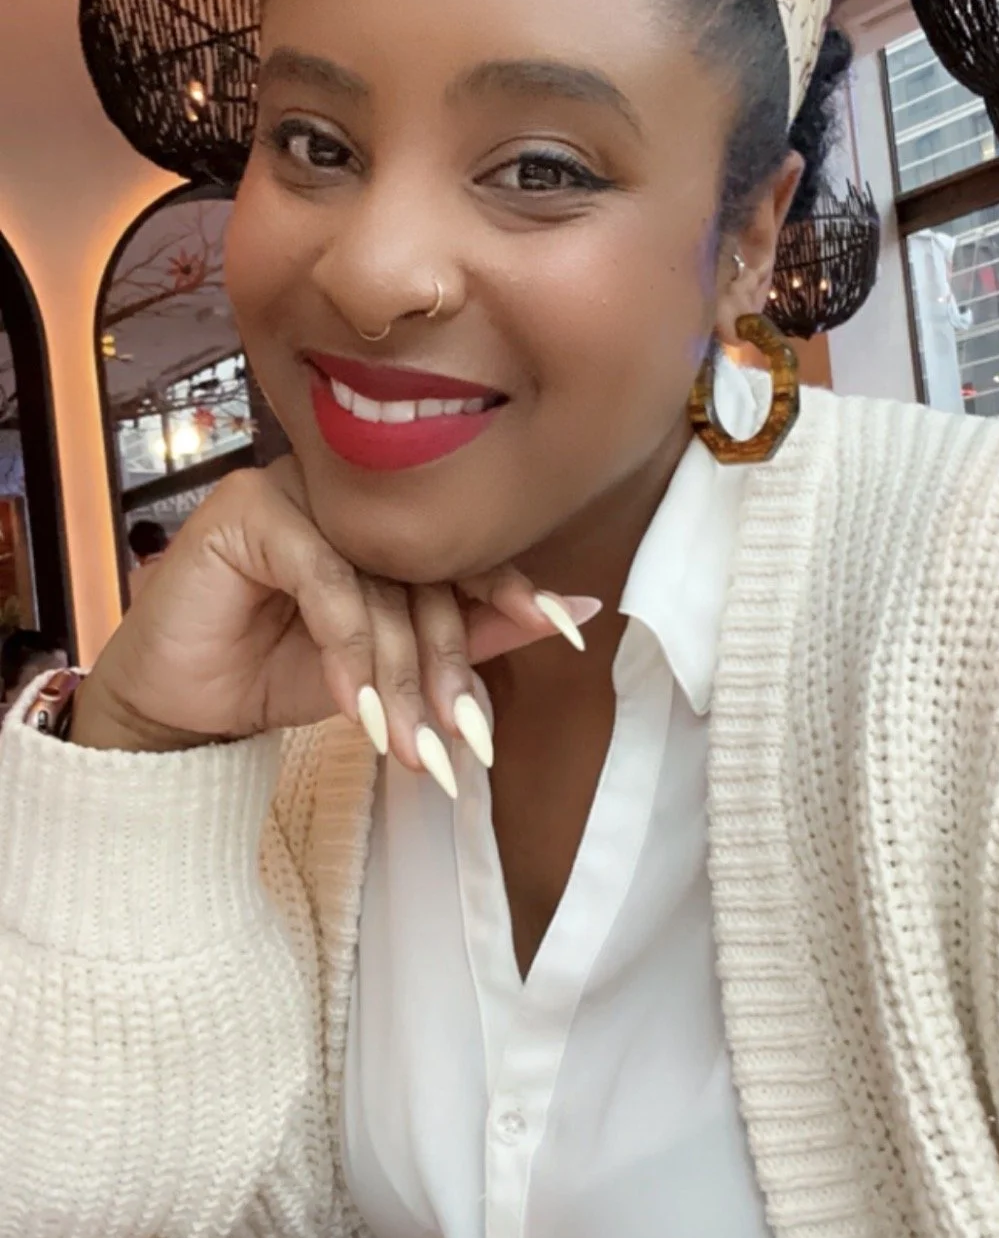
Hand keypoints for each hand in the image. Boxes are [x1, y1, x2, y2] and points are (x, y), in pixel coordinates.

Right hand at [74, 459, 598, 788]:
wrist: (178, 706)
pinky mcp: (250, 507)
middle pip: (424, 572)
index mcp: (387, 517)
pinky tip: (351, 708)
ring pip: (376, 583)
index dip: (513, 592)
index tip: (570, 630)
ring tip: (408, 747)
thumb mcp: (388, 668)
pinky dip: (344, 650)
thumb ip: (473, 636)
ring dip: (395, 676)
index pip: (463, 547)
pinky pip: (322, 579)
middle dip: (446, 666)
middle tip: (466, 740)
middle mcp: (348, 493)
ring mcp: (298, 489)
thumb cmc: (278, 674)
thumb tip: (580, 613)